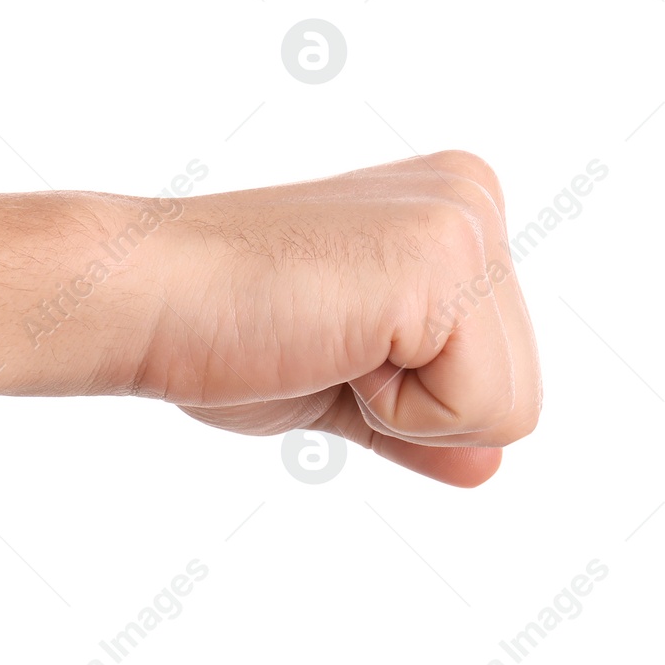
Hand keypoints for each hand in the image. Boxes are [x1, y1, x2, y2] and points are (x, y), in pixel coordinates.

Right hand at [131, 152, 539, 486]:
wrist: (143, 299)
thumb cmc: (217, 332)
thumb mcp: (341, 387)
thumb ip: (420, 420)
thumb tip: (489, 467)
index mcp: (454, 211)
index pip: (502, 373)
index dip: (406, 401)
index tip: (322, 336)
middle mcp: (473, 197)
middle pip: (521, 394)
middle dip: (414, 410)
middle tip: (320, 343)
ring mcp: (464, 221)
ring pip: (511, 407)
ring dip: (402, 411)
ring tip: (324, 338)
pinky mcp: (445, 256)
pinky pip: (481, 407)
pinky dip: (396, 412)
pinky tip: (330, 341)